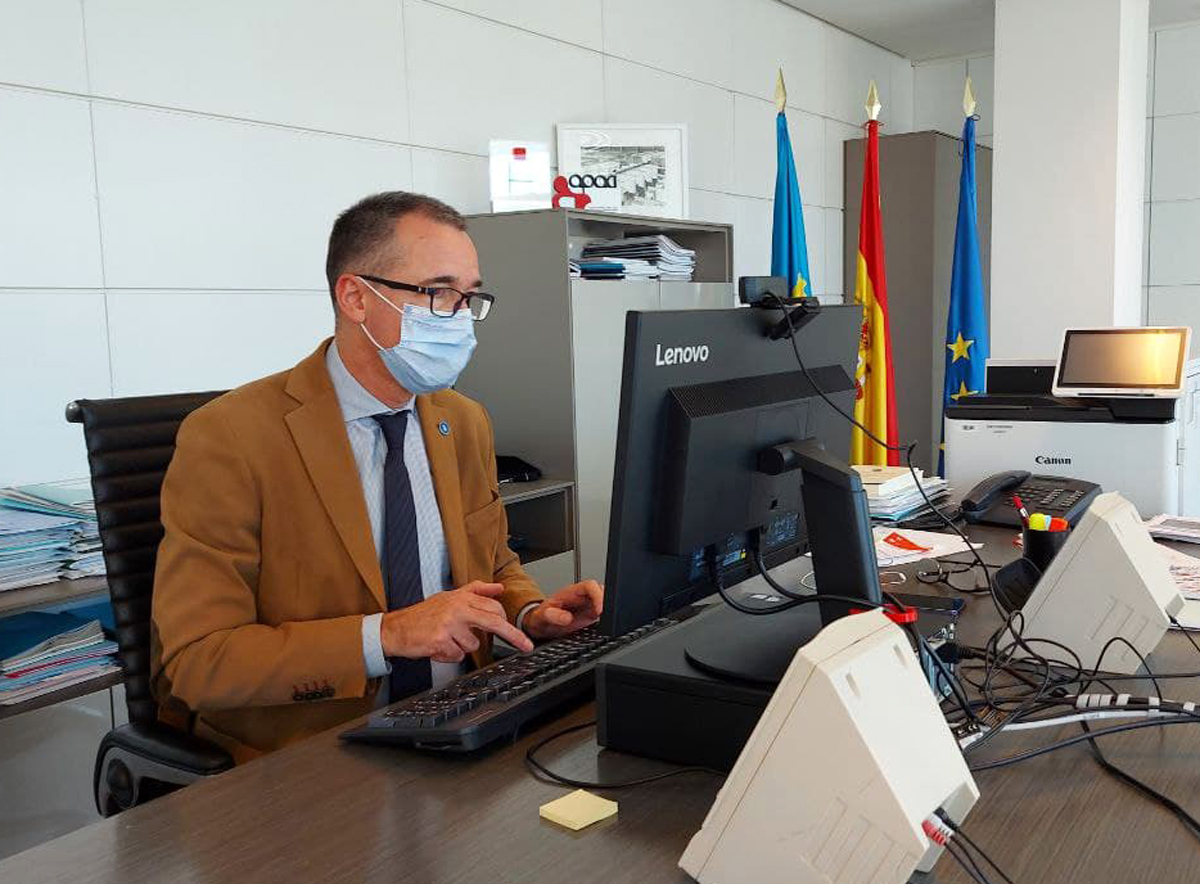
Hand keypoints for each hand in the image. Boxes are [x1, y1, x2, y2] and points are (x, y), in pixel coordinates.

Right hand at [380, 581, 533, 662]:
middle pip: (494, 622)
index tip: (521, 635)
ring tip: (446, 640)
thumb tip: (499, 588)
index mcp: (462, 598)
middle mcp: (457, 608)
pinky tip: (438, 647)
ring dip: (462, 647)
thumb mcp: (450, 597)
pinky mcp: (440, 640)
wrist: (396, 628)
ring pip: (473, 645)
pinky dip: (449, 655)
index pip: (494, 608)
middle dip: (513, 636)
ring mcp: (449, 624)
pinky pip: (457, 655)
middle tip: (526, 646)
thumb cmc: (423, 615)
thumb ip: (476, 591)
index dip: (509, 622)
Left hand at [523, 580, 603, 640]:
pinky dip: (607, 616)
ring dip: (609, 608)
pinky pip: (604, 610)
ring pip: (605, 599)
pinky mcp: (591, 613)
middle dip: (607, 601)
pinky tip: (605, 624)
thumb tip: (566, 618)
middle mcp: (582, 596)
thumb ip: (552, 616)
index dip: (597, 595)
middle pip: (601, 590)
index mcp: (571, 592)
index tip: (599, 609)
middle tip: (606, 616)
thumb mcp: (542, 617)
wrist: (542, 625)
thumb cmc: (542, 617)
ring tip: (606, 620)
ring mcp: (587, 604)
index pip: (590, 585)